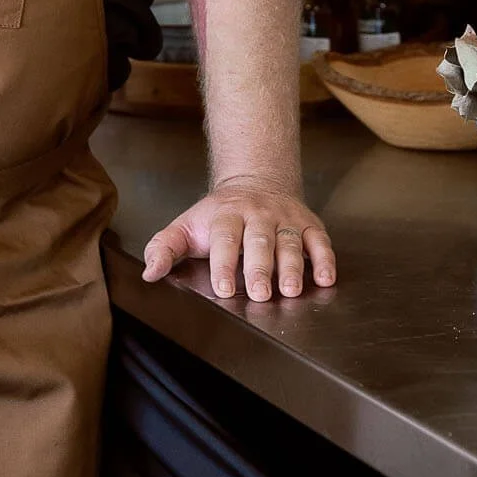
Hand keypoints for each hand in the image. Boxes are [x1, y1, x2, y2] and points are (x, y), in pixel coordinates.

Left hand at [141, 174, 336, 301]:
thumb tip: (150, 273)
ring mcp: (285, 219)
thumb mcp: (186, 227)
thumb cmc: (217, 217)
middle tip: (261, 293)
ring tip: (291, 290)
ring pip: (290, 241)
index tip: (224, 287)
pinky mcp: (308, 224)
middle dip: (260, 267)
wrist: (255, 183)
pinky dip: (325, 259)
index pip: (224, 238)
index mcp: (225, 216)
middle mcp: (258, 215)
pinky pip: (319, 240)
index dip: (224, 263)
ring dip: (293, 266)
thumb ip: (164, 248)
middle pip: (259, 240)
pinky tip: (325, 278)